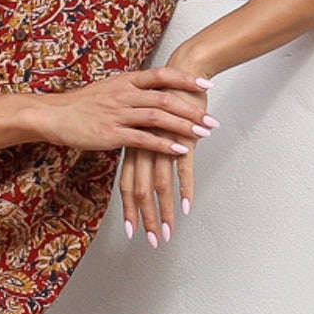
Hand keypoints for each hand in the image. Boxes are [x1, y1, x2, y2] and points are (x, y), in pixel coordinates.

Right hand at [37, 66, 215, 155]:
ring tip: (203, 133)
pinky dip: (164, 145)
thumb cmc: (79, 104)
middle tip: (212, 119)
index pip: (162, 74)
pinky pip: (143, 139)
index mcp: (125, 80)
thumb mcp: (108, 88)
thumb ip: (130, 89)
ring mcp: (118, 114)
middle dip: (192, 109)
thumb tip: (150, 88)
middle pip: (165, 98)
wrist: (52, 115)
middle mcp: (124, 94)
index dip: (185, 78)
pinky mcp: (111, 134)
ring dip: (184, 125)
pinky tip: (180, 150)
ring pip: (158, 117)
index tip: (206, 84)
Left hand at [119, 53, 216, 244]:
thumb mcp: (149, 127)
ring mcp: (162, 144)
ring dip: (164, 211)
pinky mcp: (182, 138)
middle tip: (151, 241)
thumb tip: (145, 171)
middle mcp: (143, 147)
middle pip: (140, 190)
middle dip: (146, 218)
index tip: (132, 231)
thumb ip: (145, 148)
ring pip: (159, 185)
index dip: (129, 209)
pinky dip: (184, 189)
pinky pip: (181, 169)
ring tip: (168, 232)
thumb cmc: (166, 99)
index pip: (128, 184)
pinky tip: (185, 207)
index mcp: (133, 146)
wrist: (181, 72)